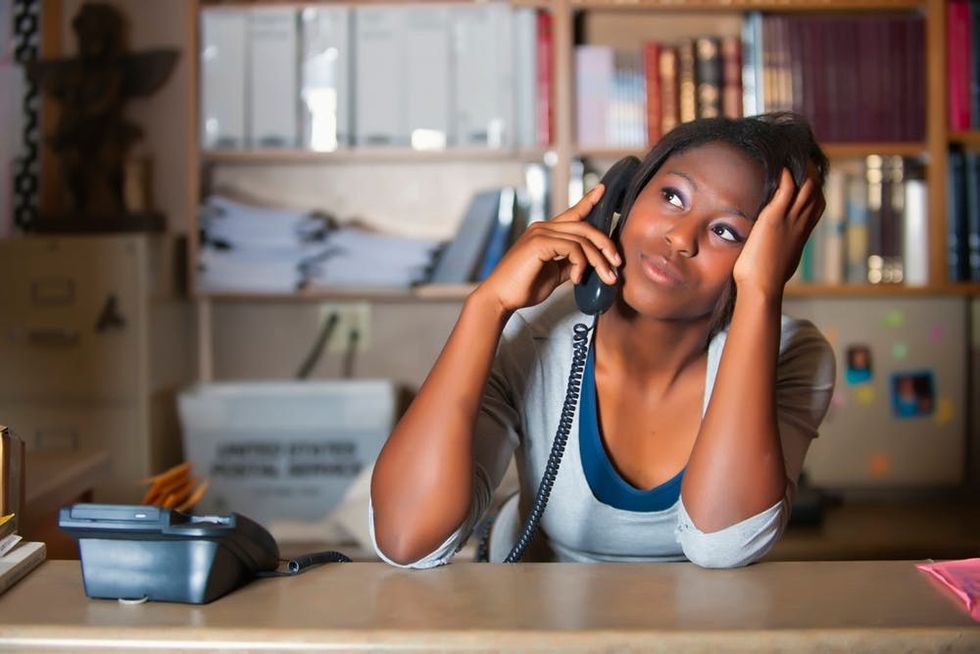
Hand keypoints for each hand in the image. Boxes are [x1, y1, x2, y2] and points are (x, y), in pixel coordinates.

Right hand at [475, 184, 621, 313]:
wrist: (501, 298)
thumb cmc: (523, 288)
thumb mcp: (554, 274)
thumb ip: (569, 264)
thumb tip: (587, 264)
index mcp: (545, 232)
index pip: (572, 213)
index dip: (588, 201)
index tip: (602, 190)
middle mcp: (543, 227)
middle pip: (585, 226)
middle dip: (605, 244)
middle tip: (617, 263)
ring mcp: (540, 233)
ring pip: (582, 238)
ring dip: (599, 259)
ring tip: (607, 277)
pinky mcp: (539, 243)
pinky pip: (572, 247)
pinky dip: (581, 263)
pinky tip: (578, 278)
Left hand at [733, 166, 825, 296]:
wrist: (762, 286)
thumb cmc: (765, 279)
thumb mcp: (781, 260)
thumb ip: (782, 249)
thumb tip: (776, 250)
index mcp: (802, 233)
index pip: (818, 203)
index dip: (814, 188)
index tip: (805, 177)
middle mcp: (800, 223)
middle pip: (815, 190)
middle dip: (809, 173)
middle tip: (798, 159)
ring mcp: (789, 220)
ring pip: (807, 187)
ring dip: (801, 171)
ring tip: (791, 159)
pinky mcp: (774, 219)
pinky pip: (786, 191)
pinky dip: (787, 177)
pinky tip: (782, 168)